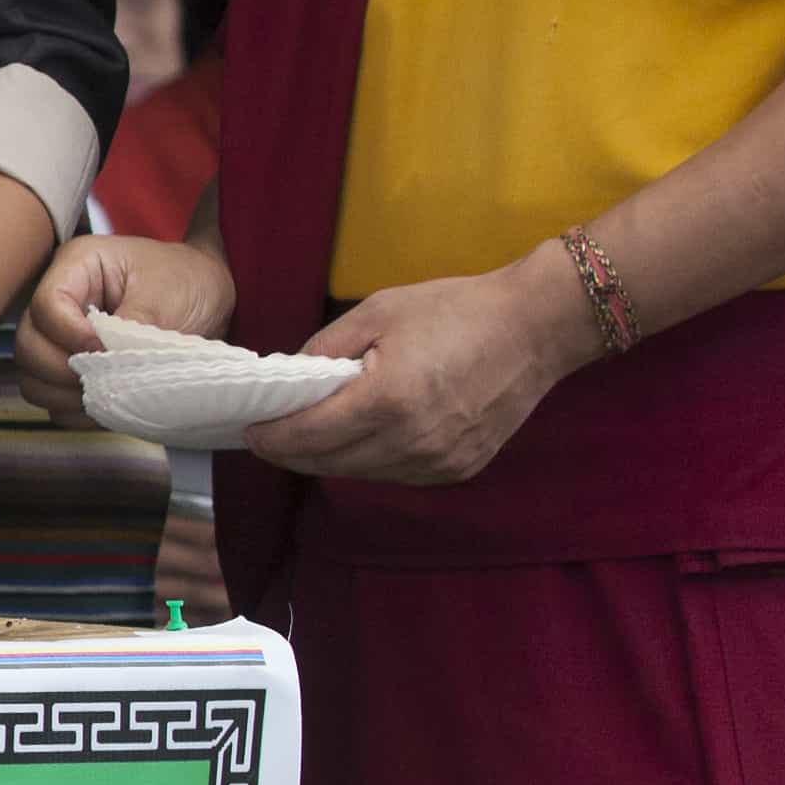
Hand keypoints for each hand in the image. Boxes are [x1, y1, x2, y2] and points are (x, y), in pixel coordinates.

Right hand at [14, 231, 237, 417]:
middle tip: (102, 378)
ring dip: (63, 394)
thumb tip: (102, 365)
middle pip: (28, 344)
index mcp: (77, 267)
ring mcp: (61, 338)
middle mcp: (60, 302)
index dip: (70, 335)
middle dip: (61, 369)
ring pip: (31, 376)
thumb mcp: (167, 294)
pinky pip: (52, 400)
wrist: (213, 298)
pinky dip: (73, 410)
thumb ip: (130, 328)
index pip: (46, 306)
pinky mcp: (72, 369)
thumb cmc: (190, 281)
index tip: (104, 350)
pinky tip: (106, 404)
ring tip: (104, 393)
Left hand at [243, 260, 594, 485]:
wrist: (536, 328)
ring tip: (310, 434)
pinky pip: (396, 474)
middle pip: (329, 463)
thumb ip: (326, 347)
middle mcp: (413, 441)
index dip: (271, 438)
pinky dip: (370, 460)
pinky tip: (361, 437)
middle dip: (292, 452)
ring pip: (361, 474)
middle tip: (269, 435)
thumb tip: (289, 377)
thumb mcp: (379, 311)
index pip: (310, 435)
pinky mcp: (459, 469)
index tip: (249, 431)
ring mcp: (439, 461)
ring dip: (330, 459)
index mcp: (388, 400)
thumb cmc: (456, 310)